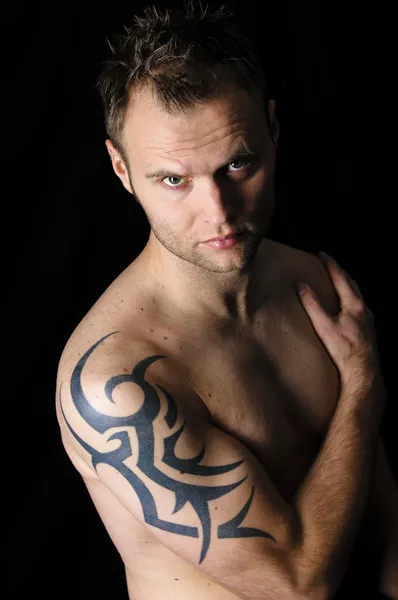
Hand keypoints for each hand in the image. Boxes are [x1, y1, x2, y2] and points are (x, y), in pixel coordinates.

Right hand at [296, 251, 381, 395]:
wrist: (363, 371)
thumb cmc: (344, 350)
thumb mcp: (323, 326)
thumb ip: (312, 304)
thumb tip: (301, 285)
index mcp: (354, 304)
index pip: (341, 277)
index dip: (331, 264)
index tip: (322, 254)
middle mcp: (364, 309)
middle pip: (352, 284)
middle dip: (339, 272)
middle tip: (328, 264)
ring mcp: (368, 320)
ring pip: (357, 295)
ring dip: (346, 285)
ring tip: (336, 283)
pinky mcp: (368, 330)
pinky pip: (359, 307)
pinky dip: (350, 299)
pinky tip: (345, 308)